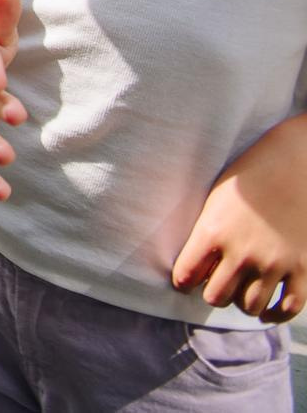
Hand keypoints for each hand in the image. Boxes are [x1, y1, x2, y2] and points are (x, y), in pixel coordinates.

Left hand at [173, 116, 306, 320]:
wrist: (291, 164)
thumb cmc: (246, 180)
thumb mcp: (214, 202)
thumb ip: (205, 236)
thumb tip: (196, 269)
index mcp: (212, 232)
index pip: (185, 275)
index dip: (183, 281)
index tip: (186, 281)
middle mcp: (242, 252)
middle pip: (216, 297)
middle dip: (212, 293)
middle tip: (216, 284)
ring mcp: (274, 262)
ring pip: (248, 306)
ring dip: (241, 303)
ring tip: (240, 293)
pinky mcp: (302, 267)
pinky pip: (288, 306)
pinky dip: (276, 314)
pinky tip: (266, 312)